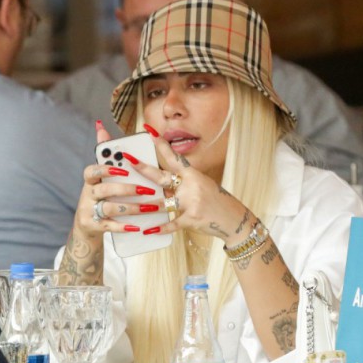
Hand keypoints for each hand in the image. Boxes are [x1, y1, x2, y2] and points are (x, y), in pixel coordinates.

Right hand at [73, 120, 163, 239]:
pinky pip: (108, 226)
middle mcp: (87, 194)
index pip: (92, 171)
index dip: (106, 170)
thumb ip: (104, 153)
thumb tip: (100, 125)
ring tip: (149, 207)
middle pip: (104, 190)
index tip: (123, 169)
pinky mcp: (93, 225)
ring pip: (109, 208)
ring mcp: (89, 210)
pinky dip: (122, 226)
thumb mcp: (101, 176)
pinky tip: (136, 226)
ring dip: (131, 208)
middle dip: (126, 189)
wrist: (87, 225)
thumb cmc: (100, 196)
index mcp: (90, 180)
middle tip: (146, 190)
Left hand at [128, 131, 253, 242]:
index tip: (150, 131)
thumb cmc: (215, 201)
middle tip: (129, 160)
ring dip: (146, 206)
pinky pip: (172, 223)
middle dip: (144, 169)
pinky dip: (160, 228)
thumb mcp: (200, 186)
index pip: (173, 157)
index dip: (161, 144)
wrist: (234, 219)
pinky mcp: (192, 219)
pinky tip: (148, 231)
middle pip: (162, 177)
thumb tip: (158, 186)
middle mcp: (191, 186)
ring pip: (162, 203)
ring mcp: (191, 202)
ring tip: (129, 206)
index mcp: (193, 174)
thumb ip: (179, 186)